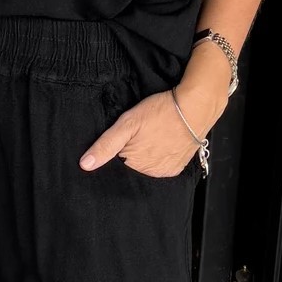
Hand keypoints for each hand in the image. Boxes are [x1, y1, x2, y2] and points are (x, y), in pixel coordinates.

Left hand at [78, 80, 222, 178]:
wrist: (196, 107)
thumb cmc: (160, 111)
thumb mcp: (128, 123)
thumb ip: (106, 145)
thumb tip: (84, 165)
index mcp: (134, 165)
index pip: (116, 165)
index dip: (116, 152)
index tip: (124, 139)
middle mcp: (149, 174)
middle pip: (131, 167)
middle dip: (131, 153)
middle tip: (140, 134)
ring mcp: (164, 172)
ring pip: (145, 167)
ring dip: (145, 156)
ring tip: (152, 137)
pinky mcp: (176, 168)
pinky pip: (160, 167)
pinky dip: (159, 157)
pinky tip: (161, 143)